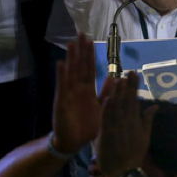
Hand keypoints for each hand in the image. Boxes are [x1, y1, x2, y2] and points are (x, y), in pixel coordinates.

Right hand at [52, 34, 112, 153]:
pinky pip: (62, 87)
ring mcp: (69, 94)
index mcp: (88, 90)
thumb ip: (107, 93)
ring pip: (70, 72)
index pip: (89, 68)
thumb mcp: (102, 109)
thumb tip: (115, 78)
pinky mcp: (61, 102)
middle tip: (80, 33)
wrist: (73, 143)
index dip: (90, 55)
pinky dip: (61, 75)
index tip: (90, 40)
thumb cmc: (87, 127)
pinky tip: (61, 63)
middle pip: (79, 66)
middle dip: (80, 50)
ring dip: (71, 58)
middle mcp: (78, 89)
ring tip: (71, 43)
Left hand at [98, 71, 156, 176]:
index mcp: (136, 123)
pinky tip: (108, 99)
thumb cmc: (133, 155)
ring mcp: (117, 130)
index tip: (134, 74)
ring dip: (117, 94)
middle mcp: (127, 124)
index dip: (134, 87)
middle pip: (127, 102)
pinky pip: (107, 121)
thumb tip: (156, 105)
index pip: (135, 101)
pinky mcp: (106, 136)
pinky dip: (107, 111)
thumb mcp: (145, 137)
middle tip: (129, 72)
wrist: (124, 173)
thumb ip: (148, 120)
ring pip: (117, 109)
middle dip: (128, 86)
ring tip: (118, 80)